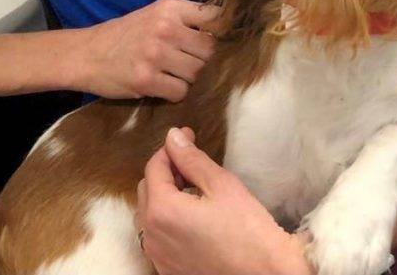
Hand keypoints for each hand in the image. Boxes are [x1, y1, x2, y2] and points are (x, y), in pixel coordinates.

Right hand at [78, 0, 223, 100]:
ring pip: (197, 73)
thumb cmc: (126, 35)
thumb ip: (185, 20)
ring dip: (189, 78)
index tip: (221, 41)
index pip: (214, 16)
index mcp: (169, 8)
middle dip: (204, 60)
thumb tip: (224, 33)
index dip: (222, 31)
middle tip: (188, 62)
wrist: (87, 54)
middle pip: (210, 49)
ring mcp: (155, 54)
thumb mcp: (154, 15)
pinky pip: (181, 91)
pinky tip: (162, 85)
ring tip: (172, 73)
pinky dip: (175, 93)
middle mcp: (164, 28)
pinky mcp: (146, 79)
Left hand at [135, 126, 314, 274]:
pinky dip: (167, 220)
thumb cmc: (248, 231)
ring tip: (192, 187)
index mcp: (162, 210)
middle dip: (167, 170)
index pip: (154, 167)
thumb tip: (173, 137)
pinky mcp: (168, 270)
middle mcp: (152, 236)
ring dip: (165, 195)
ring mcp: (158, 256)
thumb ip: (192, 159)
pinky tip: (191, 215)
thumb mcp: (221, 185)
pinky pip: (157, 237)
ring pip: (149, 214)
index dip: (172, 147)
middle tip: (192, 162)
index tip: (189, 136)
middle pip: (147, 189)